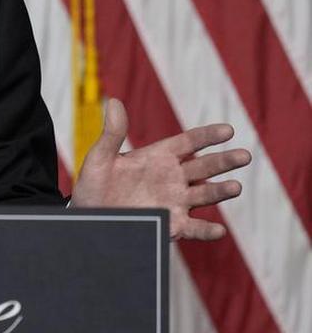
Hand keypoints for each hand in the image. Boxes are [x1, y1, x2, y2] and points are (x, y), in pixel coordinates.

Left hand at [70, 99, 250, 239]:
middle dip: (224, 161)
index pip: (189, 142)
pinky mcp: (172, 225)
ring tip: (235, 187)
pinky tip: (219, 230)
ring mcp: (174, 201)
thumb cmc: (94, 185)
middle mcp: (172, 178)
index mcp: (159, 157)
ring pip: (204, 195)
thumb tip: (114, 102)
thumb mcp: (100, 158)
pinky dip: (206, 230)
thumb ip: (112, 134)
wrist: (88, 216)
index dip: (208, 136)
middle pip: (204, 166)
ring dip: (220, 191)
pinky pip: (194, 228)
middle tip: (244, 156)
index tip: (228, 130)